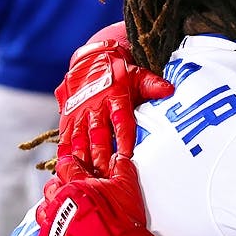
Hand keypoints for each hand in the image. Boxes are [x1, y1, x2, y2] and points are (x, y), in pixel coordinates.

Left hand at [37, 154, 168, 235]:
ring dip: (54, 212)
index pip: (66, 166)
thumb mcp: (128, 189)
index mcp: (76, 186)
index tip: (76, 171)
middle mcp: (59, 204)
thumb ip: (121, 169)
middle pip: (51, 188)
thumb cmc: (124, 225)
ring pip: (43, 212)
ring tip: (69, 219)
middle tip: (76, 198)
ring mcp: (52, 227)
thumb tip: (119, 158)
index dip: (72, 167)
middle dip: (61, 190)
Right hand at [54, 21, 173, 181]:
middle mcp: (95, 105)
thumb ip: (152, 85)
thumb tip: (169, 90)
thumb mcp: (138, 75)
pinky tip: (67, 168)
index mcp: (114, 96)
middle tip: (104, 176)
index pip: (121, 121)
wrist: (91, 58)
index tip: (126, 157)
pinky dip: (66, 153)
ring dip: (82, 159)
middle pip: (98, 135)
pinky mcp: (68, 117)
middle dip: (100, 157)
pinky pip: (65, 137)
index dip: (123, 139)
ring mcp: (79, 112)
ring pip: (80, 139)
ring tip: (86, 177)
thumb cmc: (118, 71)